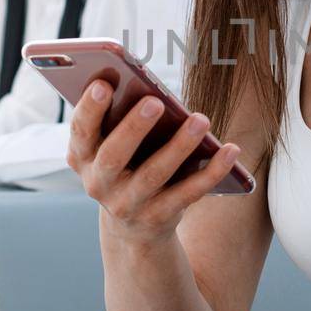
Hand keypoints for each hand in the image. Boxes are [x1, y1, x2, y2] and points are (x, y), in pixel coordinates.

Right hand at [67, 79, 242, 245]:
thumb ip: (120, 121)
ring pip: (154, 174)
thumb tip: (150, 91)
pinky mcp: (158, 217)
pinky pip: (188, 193)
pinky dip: (211, 171)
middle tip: (155, 101)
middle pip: (113, 155)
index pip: (80, 131)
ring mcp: (128, 204)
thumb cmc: (125, 166)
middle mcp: (99, 183)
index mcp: (83, 157)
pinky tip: (230, 150)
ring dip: (179, 146)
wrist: (133, 226)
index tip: (103, 84)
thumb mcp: (111, 146)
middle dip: (133, 127)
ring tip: (200, 119)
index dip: (89, 109)